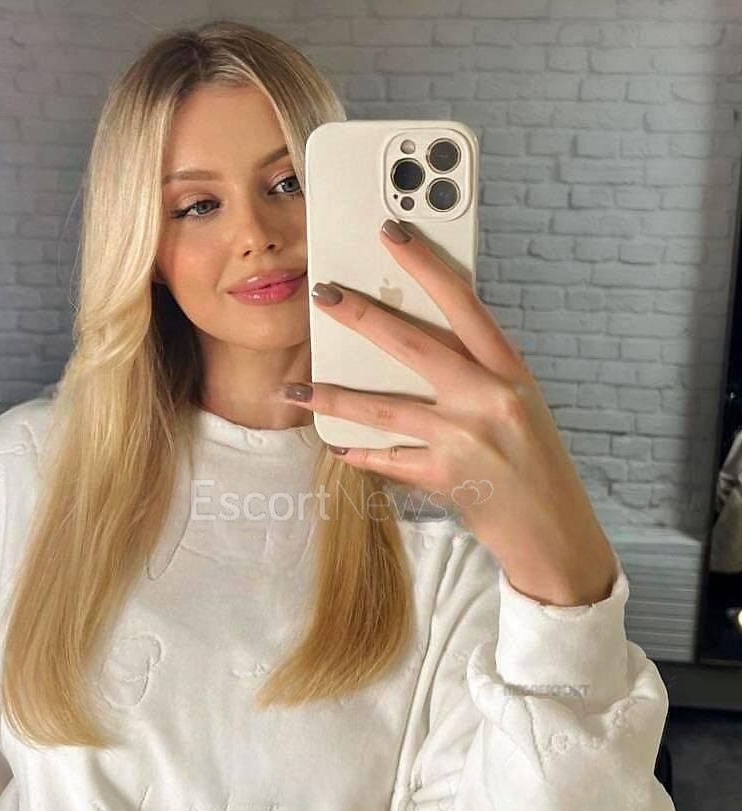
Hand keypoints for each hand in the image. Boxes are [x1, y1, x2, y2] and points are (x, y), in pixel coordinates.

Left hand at [281, 217, 615, 606]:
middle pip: (413, 345)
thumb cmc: (538, 465)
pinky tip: (336, 445)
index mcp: (510, 372)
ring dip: (336, 397)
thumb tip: (419, 347)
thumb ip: (478, 375)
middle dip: (362, 316)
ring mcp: (464, 438)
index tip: (392, 234)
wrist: (554, 532)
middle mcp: (488, 398)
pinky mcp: (445, 476)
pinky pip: (388, 459)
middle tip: (324, 295)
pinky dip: (361, 453)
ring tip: (300, 389)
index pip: (464, 304)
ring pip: (385, 408)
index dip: (426, 265)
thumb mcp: (521, 406)